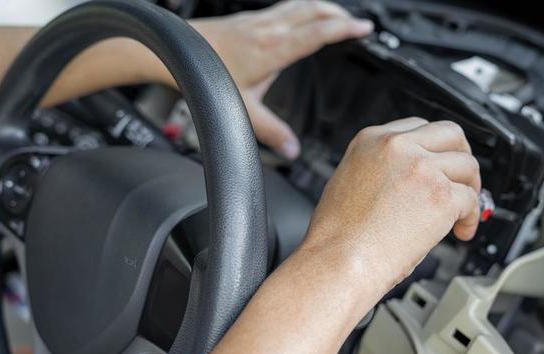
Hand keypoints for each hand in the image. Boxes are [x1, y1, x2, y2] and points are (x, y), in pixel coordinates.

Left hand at [192, 1, 373, 158]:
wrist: (179, 50)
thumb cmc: (205, 74)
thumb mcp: (241, 109)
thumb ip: (270, 131)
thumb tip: (291, 149)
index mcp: (273, 49)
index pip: (318, 32)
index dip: (345, 28)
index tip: (364, 28)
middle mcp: (269, 29)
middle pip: (314, 9)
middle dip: (340, 14)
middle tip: (358, 23)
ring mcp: (259, 20)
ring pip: (300, 3)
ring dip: (323, 7)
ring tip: (338, 16)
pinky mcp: (250, 19)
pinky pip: (285, 7)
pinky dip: (303, 9)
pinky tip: (301, 18)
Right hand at [303, 118, 480, 293]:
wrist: (339, 260)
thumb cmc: (337, 235)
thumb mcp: (347, 181)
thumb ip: (380, 168)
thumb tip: (406, 180)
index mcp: (371, 140)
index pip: (418, 127)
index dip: (433, 148)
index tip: (438, 164)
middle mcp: (397, 147)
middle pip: (450, 135)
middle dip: (460, 157)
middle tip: (461, 180)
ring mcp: (421, 168)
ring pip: (468, 166)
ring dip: (469, 189)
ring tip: (461, 211)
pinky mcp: (441, 195)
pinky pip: (472, 200)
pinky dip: (471, 218)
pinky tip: (460, 230)